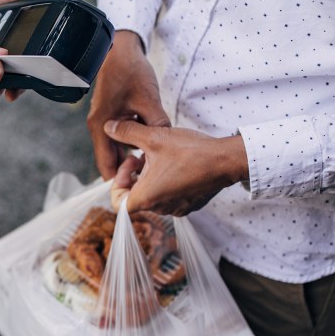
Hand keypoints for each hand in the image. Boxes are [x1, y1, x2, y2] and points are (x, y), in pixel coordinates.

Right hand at [87, 30, 170, 179]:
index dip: (122, 179)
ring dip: (134, 156)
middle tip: (152, 175)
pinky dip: (135, 143)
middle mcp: (99, 128)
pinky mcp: (113, 115)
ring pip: (118, 149)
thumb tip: (168, 146)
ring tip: (155, 160)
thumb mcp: (148, 100)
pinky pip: (122, 137)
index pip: (106, 167)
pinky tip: (152, 142)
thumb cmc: (129, 71)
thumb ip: (157, 125)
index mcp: (101, 127)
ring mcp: (105, 121)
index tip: (141, 183)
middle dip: (130, 169)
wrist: (119, 48)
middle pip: (112, 160)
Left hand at [106, 120, 248, 215]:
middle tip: (140, 154)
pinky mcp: (190, 205)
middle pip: (135, 197)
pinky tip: (173, 162)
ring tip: (157, 155)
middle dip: (133, 175)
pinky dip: (165, 182)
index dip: (117, 184)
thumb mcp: (154, 137)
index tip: (128, 165)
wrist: (226, 160)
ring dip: (148, 177)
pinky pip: (169, 196)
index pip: (118, 204)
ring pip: (152, 195)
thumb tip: (108, 127)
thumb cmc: (190, 151)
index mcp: (147, 198)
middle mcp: (160, 208)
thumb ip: (127, 132)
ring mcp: (177, 208)